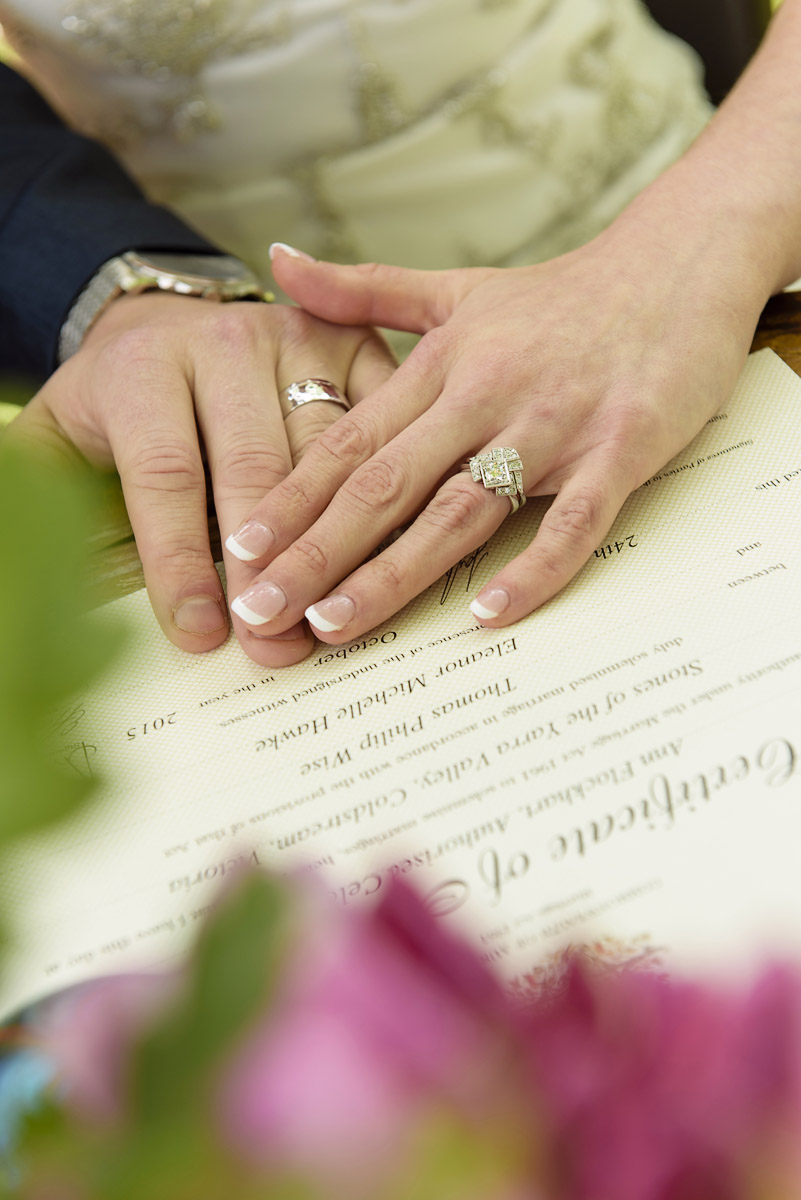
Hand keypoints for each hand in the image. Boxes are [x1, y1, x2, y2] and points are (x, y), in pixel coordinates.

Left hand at [6, 292, 394, 665]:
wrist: (174, 329)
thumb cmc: (121, 408)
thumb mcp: (58, 439)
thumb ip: (35, 490)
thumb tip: (24, 560)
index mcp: (143, 367)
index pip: (165, 473)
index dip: (182, 559)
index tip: (198, 632)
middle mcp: (225, 343)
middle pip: (254, 469)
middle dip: (267, 567)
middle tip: (274, 643)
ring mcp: (296, 340)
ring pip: (327, 454)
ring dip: (334, 544)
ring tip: (330, 616)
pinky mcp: (351, 345)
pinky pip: (380, 425)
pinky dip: (388, 491)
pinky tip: (382, 551)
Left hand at [220, 218, 769, 645]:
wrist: (678, 264)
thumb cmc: (562, 296)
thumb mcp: (454, 287)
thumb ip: (363, 290)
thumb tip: (276, 264)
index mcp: (441, 363)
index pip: (349, 441)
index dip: (290, 498)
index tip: (237, 551)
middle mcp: (486, 393)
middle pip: (387, 484)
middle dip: (316, 551)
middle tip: (260, 610)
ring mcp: (554, 424)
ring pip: (460, 509)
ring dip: (394, 571)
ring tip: (334, 624)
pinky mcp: (620, 448)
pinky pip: (573, 520)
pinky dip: (534, 567)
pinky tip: (487, 613)